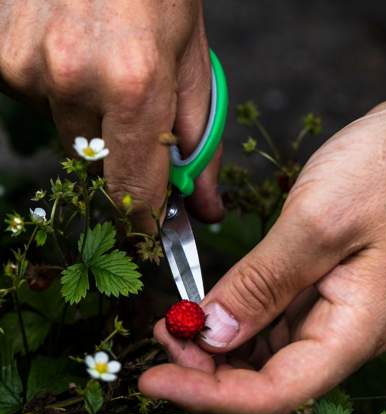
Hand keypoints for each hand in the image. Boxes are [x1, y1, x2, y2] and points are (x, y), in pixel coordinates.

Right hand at [0, 0, 222, 227]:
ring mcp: (27, 65)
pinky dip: (61, 89)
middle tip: (131, 101)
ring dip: (89, 114)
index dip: (144, 217)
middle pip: (99, 161)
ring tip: (103, 62)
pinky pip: (39, 100)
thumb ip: (200, 146)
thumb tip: (203, 208)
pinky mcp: (0, 57)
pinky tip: (74, 51)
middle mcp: (72, 78)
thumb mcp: (193, 68)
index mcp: (133, 85)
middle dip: (121, 146)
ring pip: (67, 129)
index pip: (134, 189)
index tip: (151, 228)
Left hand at [139, 66, 385, 413]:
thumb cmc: (384, 172)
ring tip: (176, 322)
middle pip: (268, 379)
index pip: (276, 392)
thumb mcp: (315, 224)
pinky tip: (208, 307)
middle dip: (207, 370)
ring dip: (216, 347)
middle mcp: (344, 331)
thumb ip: (263, 283)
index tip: (155, 380)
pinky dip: (234, 320)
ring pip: (266, 354)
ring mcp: (332, 310)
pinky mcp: (319, 288)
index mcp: (355, 328)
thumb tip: (213, 332)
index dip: (209, 395)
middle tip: (164, 336)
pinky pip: (271, 322)